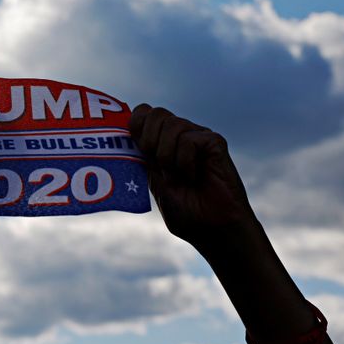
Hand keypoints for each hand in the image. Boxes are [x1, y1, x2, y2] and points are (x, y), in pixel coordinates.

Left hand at [128, 104, 254, 248]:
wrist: (214, 229)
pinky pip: (189, 139)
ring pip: (172, 124)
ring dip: (168, 156)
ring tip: (180, 176)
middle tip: (160, 166)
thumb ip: (144, 158)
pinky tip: (194, 175)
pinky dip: (186, 161)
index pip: (143, 114)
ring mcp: (198, 137)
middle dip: (149, 140)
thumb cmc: (187, 213)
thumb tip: (128, 134)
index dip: (135, 124)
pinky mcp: (214, 142)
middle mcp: (179, 136)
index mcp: (161, 144)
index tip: (138, 148)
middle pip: (155, 113)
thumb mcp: (156, 183)